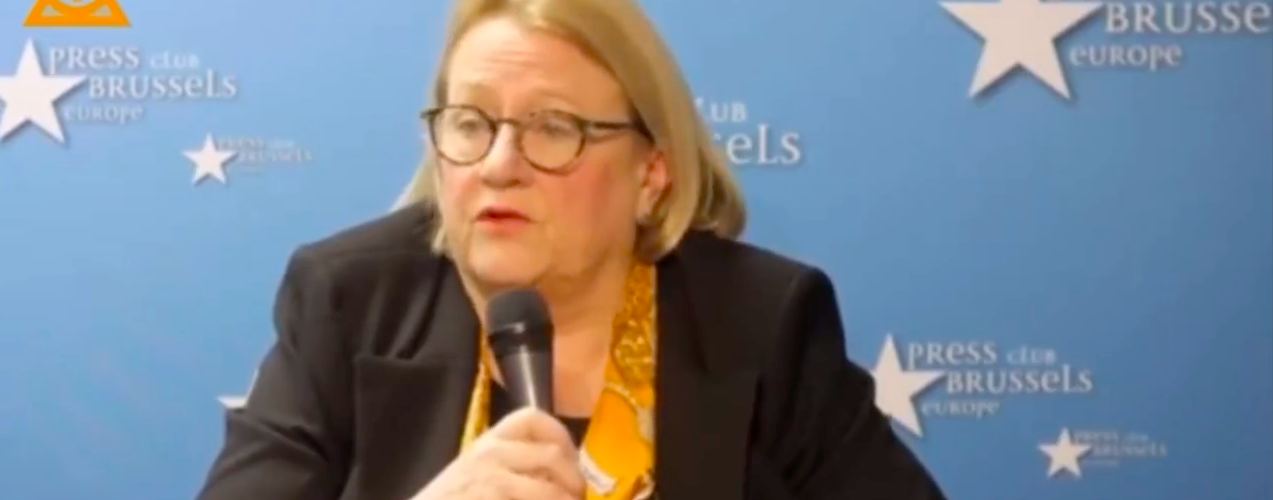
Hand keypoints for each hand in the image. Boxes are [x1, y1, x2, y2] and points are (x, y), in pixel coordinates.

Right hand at [409, 407, 583, 499]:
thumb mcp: (477, 473)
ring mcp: (490, 482)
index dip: (562, 437)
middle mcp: (489, 454)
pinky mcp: (491, 499)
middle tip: (576, 497)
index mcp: (487, 441)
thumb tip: (564, 475)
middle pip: (551, 454)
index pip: (532, 418)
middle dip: (574, 479)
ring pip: (550, 491)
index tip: (571, 461)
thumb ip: (514, 465)